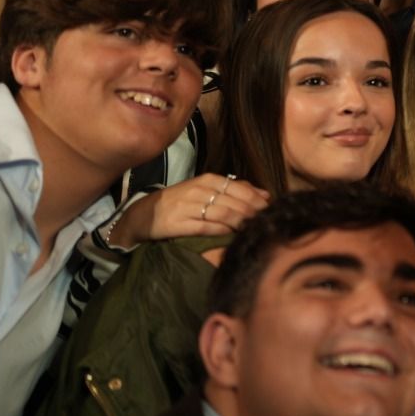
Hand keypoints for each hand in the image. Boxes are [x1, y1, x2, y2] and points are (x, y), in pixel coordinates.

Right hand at [107, 174, 270, 247]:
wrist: (144, 213)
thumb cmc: (181, 201)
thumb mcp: (205, 189)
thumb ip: (235, 189)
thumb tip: (265, 194)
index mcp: (208, 180)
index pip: (240, 188)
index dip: (257, 200)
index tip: (270, 210)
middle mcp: (199, 191)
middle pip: (234, 202)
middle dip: (253, 213)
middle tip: (266, 222)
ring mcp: (188, 206)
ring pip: (223, 214)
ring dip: (241, 223)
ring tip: (252, 230)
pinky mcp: (179, 223)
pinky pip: (206, 227)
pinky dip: (222, 231)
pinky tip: (232, 235)